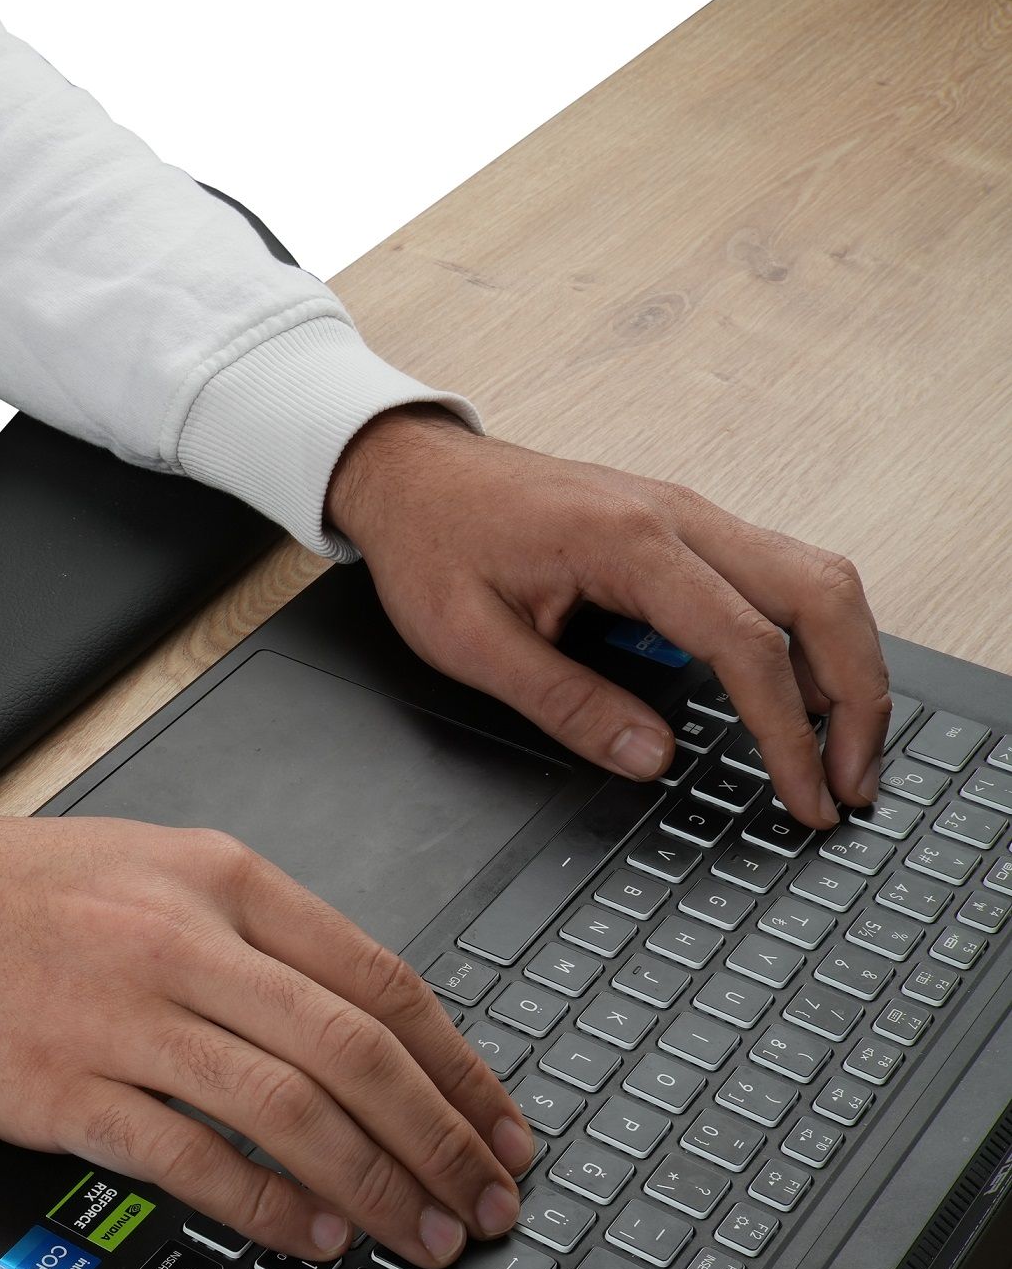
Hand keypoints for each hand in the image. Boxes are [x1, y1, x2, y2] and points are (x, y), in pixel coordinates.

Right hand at [0, 762, 534, 1268]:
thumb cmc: (15, 888)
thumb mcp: (157, 866)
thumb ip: (259, 933)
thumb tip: (366, 1023)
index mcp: (220, 880)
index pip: (379, 981)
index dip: (460, 1070)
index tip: (500, 1128)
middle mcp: (181, 942)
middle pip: (354, 1052)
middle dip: (440, 1141)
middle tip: (486, 1202)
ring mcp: (120, 1018)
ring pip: (287, 1110)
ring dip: (373, 1184)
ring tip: (420, 1234)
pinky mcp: (61, 1089)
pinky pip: (190, 1157)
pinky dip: (266, 1204)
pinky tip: (311, 1234)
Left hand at [327, 407, 887, 825]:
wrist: (413, 473)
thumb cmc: (432, 542)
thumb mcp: (469, 642)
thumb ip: (563, 702)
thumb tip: (648, 756)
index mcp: (627, 543)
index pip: (746, 642)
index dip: (787, 731)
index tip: (804, 795)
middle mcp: (678, 516)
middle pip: (820, 596)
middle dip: (856, 695)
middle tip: (853, 782)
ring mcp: (689, 514)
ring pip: (816, 577)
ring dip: (847, 663)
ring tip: (843, 750)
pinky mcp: (685, 526)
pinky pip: (781, 573)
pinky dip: (812, 635)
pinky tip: (803, 692)